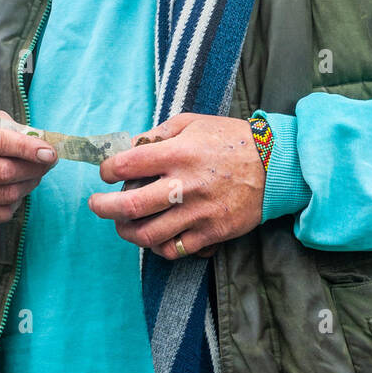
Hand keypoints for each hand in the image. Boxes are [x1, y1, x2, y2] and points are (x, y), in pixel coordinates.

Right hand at [0, 110, 56, 229]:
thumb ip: (12, 130)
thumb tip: (43, 147)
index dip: (27, 148)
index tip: (50, 153)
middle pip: (3, 172)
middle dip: (33, 168)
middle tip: (47, 164)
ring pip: (4, 195)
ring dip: (28, 186)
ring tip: (33, 176)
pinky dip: (14, 204)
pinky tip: (14, 192)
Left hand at [90, 113, 264, 259]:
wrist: (275, 165)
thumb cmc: (231, 139)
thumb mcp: (193, 122)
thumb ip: (159, 133)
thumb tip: (130, 147)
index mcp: (179, 152)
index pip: (128, 164)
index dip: (108, 170)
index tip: (107, 172)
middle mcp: (185, 184)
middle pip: (130, 205)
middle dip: (103, 207)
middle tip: (96, 204)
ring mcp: (198, 212)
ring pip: (147, 234)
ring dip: (126, 231)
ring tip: (121, 225)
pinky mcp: (211, 232)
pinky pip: (174, 249)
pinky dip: (157, 247)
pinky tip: (152, 238)